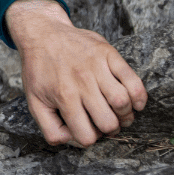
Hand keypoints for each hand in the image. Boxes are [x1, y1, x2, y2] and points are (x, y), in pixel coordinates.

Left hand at [6, 0, 146, 146]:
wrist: (42, 33)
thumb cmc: (39, 69)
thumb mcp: (34, 100)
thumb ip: (49, 127)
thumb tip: (70, 140)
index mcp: (63, 96)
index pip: (87, 136)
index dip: (89, 138)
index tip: (87, 129)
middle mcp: (82, 83)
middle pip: (109, 122)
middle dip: (110, 129)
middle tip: (106, 122)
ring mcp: (97, 67)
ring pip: (123, 102)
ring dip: (125, 115)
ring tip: (118, 113)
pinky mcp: (109, 54)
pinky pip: (134, 80)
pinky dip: (140, 97)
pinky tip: (134, 102)